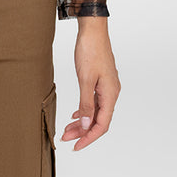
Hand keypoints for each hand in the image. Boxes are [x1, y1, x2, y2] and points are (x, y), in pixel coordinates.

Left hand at [60, 18, 120, 150]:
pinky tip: (76, 114)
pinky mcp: (100, 80)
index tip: (76, 146)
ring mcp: (106, 86)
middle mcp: (111, 92)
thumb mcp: (85, 79)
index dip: (89, 138)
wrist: (92, 30)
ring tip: (67, 129)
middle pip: (98, 120)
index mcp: (110, 94)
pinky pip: (94, 101)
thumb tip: (86, 125)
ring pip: (95, 110)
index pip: (102, 125)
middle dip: (82, 131)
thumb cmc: (90, 51)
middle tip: (66, 138)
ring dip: (82, 121)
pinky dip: (84, 109)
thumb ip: (85, 104)